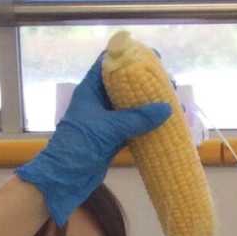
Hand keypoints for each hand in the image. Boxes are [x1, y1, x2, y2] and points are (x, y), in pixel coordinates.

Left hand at [14, 56, 172, 225]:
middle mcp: (98, 102)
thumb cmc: (79, 146)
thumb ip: (137, 118)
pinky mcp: (111, 139)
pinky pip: (132, 127)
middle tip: (168, 82)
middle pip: (123, 84)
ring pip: (130, 107)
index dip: (129, 56)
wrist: (64, 179)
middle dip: (145, 82)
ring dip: (148, 105)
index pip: (108, 64)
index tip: (151, 56)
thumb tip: (167, 108)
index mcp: (90, 90)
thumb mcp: (109, 128)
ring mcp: (105, 121)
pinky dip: (146, 125)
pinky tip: (164, 124)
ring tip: (172, 102)